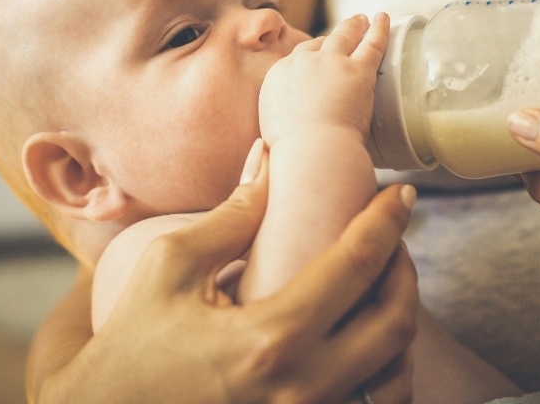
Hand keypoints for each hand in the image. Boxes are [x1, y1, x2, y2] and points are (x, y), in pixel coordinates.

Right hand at [33, 163, 417, 403]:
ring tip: (383, 286)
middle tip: (393, 239)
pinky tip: (364, 337)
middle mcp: (301, 389)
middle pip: (396, 325)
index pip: (355, 266)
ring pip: (394, 376)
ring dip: (400, 324)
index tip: (401, 194)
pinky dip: (381, 371)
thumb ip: (231, 214)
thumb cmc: (133, 344)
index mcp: (269, 338)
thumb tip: (269, 159)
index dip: (387, 221)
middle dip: (406, 271)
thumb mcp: (170, 267)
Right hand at [259, 13, 388, 144]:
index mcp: (279, 75)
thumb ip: (282, 115)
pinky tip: (383, 19)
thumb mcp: (273, 128)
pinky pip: (371, 43)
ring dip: (354, 25)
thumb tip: (285, 123)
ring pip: (344, 36)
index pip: (298, 57)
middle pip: (319, 42)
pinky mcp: (358, 70)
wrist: (311, 150)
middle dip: (333, 35)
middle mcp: (303, 62)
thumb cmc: (294, 151)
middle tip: (346, 27)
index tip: (320, 56)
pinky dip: (379, 29)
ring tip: (364, 19)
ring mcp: (332, 63)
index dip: (312, 54)